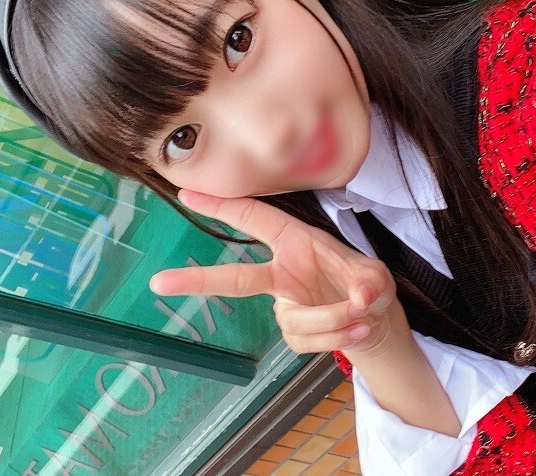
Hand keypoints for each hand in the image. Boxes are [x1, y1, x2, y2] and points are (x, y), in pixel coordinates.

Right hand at [149, 189, 401, 353]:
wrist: (374, 321)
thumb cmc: (367, 285)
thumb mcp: (377, 276)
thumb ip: (368, 282)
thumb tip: (358, 297)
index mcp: (296, 241)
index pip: (254, 219)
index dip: (221, 207)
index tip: (186, 195)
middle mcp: (283, 272)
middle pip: (236, 280)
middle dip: (198, 280)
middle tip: (159, 283)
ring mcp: (284, 305)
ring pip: (297, 319)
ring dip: (335, 318)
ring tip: (362, 313)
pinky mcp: (292, 334)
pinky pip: (309, 341)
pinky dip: (339, 337)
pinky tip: (357, 329)